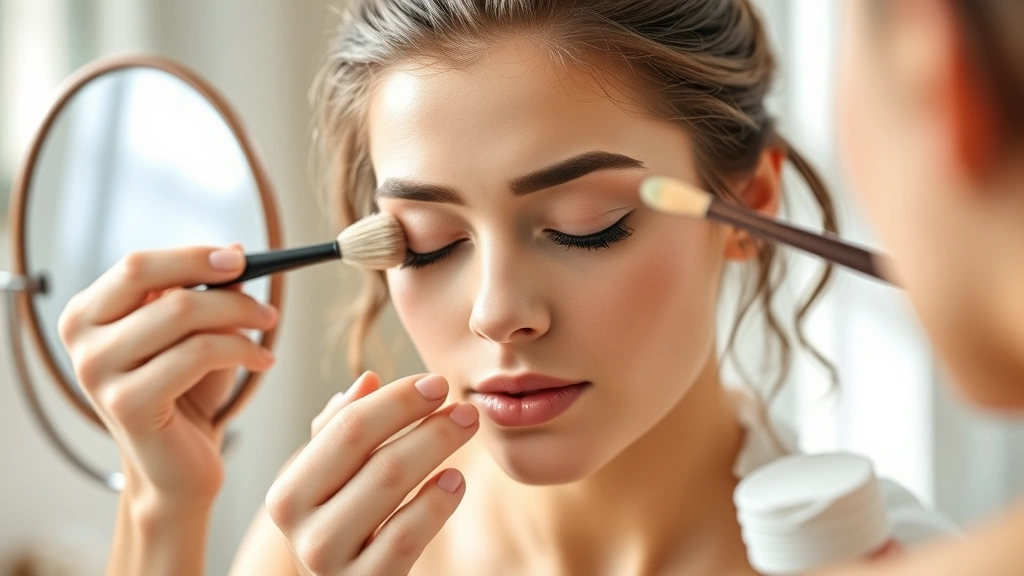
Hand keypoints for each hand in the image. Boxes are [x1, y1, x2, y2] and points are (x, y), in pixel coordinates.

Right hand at [58, 246, 277, 507]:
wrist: (178, 468)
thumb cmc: (187, 394)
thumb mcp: (196, 334)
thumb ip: (205, 292)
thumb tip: (232, 248)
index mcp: (87, 314)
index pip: (138, 264)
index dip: (191, 256)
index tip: (241, 259)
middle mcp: (81, 341)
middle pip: (153, 279)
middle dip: (219, 283)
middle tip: (263, 300)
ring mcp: (97, 373)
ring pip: (183, 313)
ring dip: (240, 317)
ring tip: (267, 334)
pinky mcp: (128, 403)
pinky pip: (199, 353)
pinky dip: (242, 350)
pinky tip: (262, 360)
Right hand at [266, 372, 478, 575]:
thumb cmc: (347, 534)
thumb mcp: (334, 488)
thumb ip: (341, 434)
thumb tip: (367, 381)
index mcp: (288, 492)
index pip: (345, 427)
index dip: (396, 401)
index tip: (437, 383)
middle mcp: (298, 526)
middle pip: (369, 451)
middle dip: (423, 421)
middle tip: (464, 407)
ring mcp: (328, 561)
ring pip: (389, 484)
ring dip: (435, 447)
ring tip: (466, 430)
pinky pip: (406, 534)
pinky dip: (435, 502)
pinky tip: (457, 481)